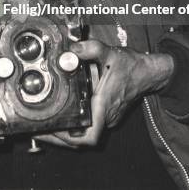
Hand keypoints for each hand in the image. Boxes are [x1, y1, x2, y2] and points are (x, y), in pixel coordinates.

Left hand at [36, 39, 173, 147]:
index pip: (90, 136)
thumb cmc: (130, 65)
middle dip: (60, 138)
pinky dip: (74, 126)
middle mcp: (106, 116)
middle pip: (82, 140)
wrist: (148, 71)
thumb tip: (71, 49)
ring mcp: (108, 117)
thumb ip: (89, 48)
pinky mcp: (108, 114)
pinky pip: (90, 126)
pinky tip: (62, 117)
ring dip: (65, 134)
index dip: (69, 139)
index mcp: (104, 105)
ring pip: (85, 135)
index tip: (53, 132)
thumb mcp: (109, 52)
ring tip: (46, 125)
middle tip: (40, 130)